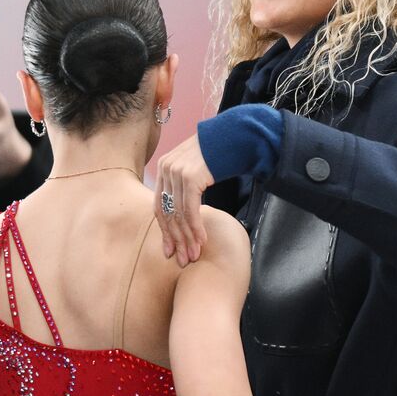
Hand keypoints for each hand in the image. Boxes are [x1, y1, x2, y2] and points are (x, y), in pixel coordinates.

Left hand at [154, 132, 214, 266]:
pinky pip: (190, 210)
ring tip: (193, 256)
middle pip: (167, 213)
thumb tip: (183, 211)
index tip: (170, 250)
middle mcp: (166, 169)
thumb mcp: (196, 168)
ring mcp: (177, 172)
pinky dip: (196, 228)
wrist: (236, 135)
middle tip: (181, 259)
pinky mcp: (190, 177)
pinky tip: (202, 240)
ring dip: (187, 238)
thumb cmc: (220, 154)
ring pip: (179, 214)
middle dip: (175, 239)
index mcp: (164, 167)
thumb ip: (185, 185)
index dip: (165, 231)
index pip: (160, 206)